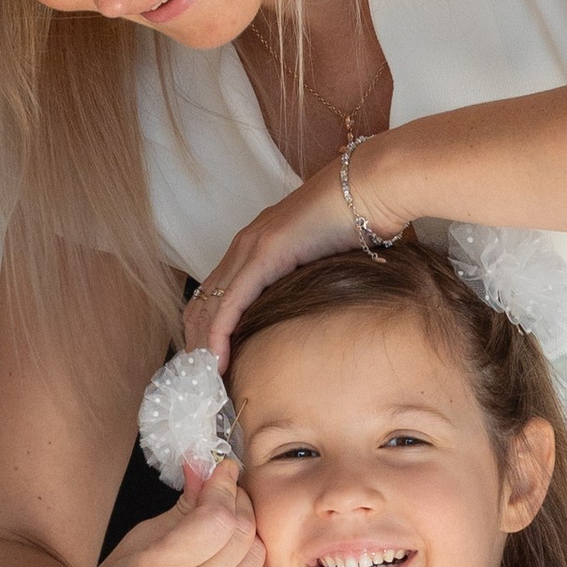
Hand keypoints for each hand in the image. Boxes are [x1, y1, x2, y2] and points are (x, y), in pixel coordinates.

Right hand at [53, 460, 262, 566]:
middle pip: (243, 535)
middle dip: (238, 504)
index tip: (224, 470)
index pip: (216, 519)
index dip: (225, 488)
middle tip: (226, 494)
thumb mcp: (134, 546)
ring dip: (241, 538)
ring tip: (219, 534)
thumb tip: (208, 469)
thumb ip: (180, 509)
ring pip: (256, 559)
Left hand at [186, 163, 384, 368]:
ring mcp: (251, 248)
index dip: (204, 330)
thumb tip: (315, 307)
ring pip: (209, 305)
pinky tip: (216, 360)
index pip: (215, 294)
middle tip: (199, 381)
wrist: (370, 186)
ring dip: (202, 346)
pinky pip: (231, 302)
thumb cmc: (357, 218)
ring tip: (204, 380)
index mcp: (255, 245)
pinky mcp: (264, 254)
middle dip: (195, 344)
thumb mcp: (323, 257)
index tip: (207, 363)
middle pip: (202, 302)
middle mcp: (244, 245)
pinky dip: (218, 334)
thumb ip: (307, 278)